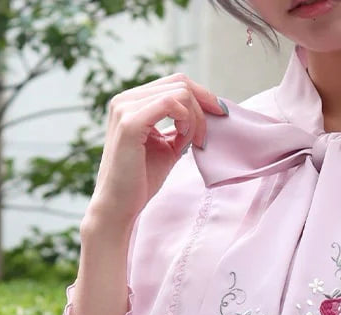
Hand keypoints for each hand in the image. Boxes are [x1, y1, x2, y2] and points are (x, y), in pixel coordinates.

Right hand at [87, 73, 227, 230]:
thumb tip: (204, 116)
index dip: (202, 96)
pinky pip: (170, 104)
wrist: (120, 205)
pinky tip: (185, 140)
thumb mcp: (167, 147)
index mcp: (132, 102)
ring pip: (179, 93)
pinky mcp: (130, 123)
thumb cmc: (141, 180)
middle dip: (203, 107)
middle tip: (207, 137)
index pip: (174, 84)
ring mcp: (125, 108)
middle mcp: (125, 99)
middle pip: (180, 83)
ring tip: (194, 143)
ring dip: (196, 119)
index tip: (220, 115)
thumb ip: (181, 128)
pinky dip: (187, 121)